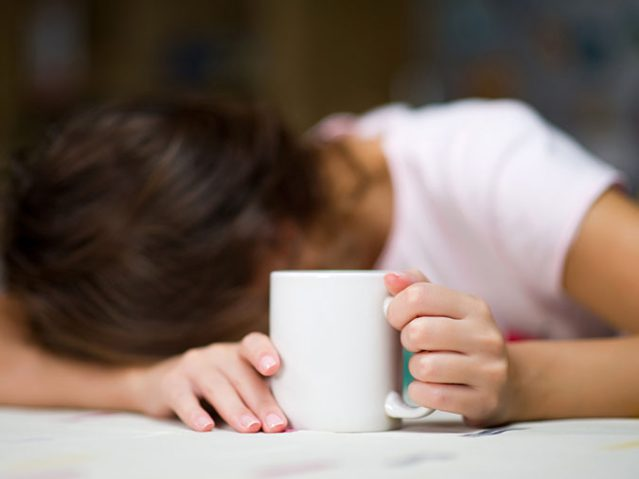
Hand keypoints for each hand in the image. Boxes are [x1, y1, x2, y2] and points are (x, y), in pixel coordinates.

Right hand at [130, 332, 287, 432]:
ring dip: (235, 408)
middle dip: (261, 400)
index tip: (273, 368)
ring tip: (250, 428)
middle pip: (241, 374)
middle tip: (275, 424)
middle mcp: (218, 354)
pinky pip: (184, 398)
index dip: (264, 353)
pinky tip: (206, 427)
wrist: (162, 384)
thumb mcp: (237, 385)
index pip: (254, 344)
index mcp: (239, 353)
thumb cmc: (214, 388)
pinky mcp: (172, 383)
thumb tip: (283, 426)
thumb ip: (258, 397)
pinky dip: (195, 413)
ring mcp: (195, 366)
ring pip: (217, 386)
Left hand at [385, 270, 511, 426]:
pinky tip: (429, 387)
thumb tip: (391, 278)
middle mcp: (485, 336)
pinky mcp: (484, 401)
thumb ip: (418, 288)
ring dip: (415, 370)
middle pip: (418, 332)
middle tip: (416, 345)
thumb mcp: (447, 308)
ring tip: (427, 366)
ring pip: (424, 367)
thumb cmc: (463, 340)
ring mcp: (488, 370)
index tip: (398, 319)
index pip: (419, 296)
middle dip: (407, 340)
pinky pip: (433, 397)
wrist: (506, 382)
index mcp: (473, 307)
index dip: (396, 308)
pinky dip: (421, 393)